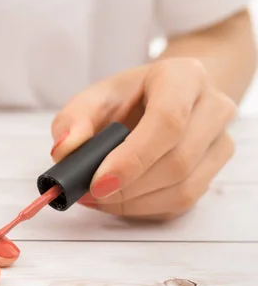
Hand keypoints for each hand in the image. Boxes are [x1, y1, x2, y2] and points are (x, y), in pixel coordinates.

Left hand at [50, 58, 236, 220]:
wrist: (161, 99)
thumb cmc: (127, 98)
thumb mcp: (94, 98)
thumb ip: (72, 120)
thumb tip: (64, 150)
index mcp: (183, 77)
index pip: (167, 122)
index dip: (133, 158)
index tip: (98, 182)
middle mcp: (212, 107)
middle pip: (177, 161)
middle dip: (128, 187)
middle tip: (89, 194)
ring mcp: (220, 141)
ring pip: (183, 188)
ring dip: (134, 202)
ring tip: (98, 198)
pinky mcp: (214, 171)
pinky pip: (181, 203)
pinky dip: (143, 208)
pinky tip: (117, 200)